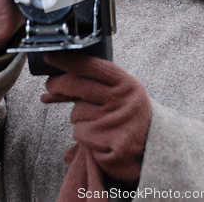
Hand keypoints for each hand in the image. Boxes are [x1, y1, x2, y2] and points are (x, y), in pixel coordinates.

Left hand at [41, 52, 151, 195]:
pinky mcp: (111, 146)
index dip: (67, 60)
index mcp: (126, 84)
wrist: (154, 147)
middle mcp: (122, 100)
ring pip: (77, 114)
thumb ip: (91, 86)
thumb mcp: (120, 93)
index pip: (91, 67)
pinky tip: (100, 139)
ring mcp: (116, 123)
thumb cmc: (129, 114)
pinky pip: (81, 135)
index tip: (50, 56)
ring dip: (79, 118)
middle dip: (59, 85)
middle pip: (78, 86)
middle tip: (50, 85)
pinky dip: (85, 137)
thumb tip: (52, 85)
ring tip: (98, 123)